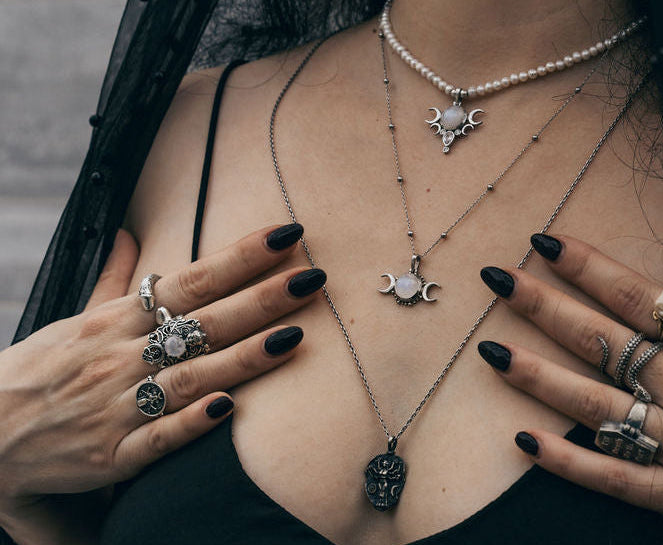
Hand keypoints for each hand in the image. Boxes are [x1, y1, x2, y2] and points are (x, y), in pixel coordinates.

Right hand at [0, 224, 324, 542]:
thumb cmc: (36, 373)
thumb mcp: (72, 320)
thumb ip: (111, 281)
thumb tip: (126, 232)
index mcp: (114, 320)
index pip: (190, 280)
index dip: (241, 257)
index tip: (287, 236)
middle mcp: (119, 357)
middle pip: (202, 322)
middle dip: (260, 299)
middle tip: (312, 278)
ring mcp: (117, 406)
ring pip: (190, 377)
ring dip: (243, 358)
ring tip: (293, 337)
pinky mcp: (112, 454)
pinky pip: (157, 437)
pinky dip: (191, 422)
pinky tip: (228, 408)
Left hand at [478, 234, 662, 542]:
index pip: (640, 299)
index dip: (590, 268)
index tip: (545, 242)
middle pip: (606, 342)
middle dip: (548, 308)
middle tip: (498, 279)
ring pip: (596, 404)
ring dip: (540, 378)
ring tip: (493, 354)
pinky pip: (615, 478)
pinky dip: (570, 462)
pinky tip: (526, 443)